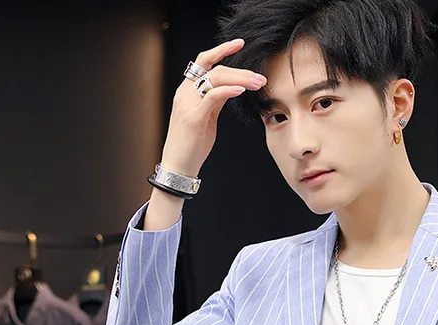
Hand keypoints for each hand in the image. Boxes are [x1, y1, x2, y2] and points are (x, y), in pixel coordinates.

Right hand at [160, 38, 267, 176]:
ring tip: (257, 84)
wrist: (178, 166)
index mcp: (187, 91)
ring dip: (240, 79)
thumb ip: (215, 101)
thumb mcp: (206, 118)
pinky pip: (212, 96)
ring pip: (214, 79)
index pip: (204, 62)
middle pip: (214, 69)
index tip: (240, 44)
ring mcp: (188, 104)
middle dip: (240, 70)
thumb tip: (231, 89)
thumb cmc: (192, 145)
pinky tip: (241, 90)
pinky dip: (228, 90)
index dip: (222, 50)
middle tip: (260, 78)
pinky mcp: (194, 118)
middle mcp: (185, 93)